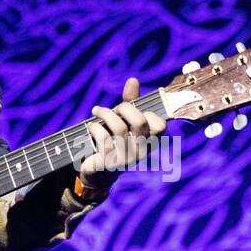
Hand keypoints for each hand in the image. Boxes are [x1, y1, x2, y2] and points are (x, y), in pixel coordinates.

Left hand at [79, 77, 166, 191]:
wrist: (98, 171)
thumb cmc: (114, 141)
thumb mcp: (124, 121)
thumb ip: (131, 101)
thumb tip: (133, 80)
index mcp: (150, 142)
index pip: (160, 125)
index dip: (146, 113)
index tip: (131, 111)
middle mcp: (142, 152)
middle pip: (139, 121)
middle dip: (124, 108)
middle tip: (113, 109)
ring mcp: (127, 159)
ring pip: (119, 127)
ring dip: (104, 114)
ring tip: (96, 111)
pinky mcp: (110, 163)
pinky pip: (103, 138)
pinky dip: (95, 128)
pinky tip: (90, 126)